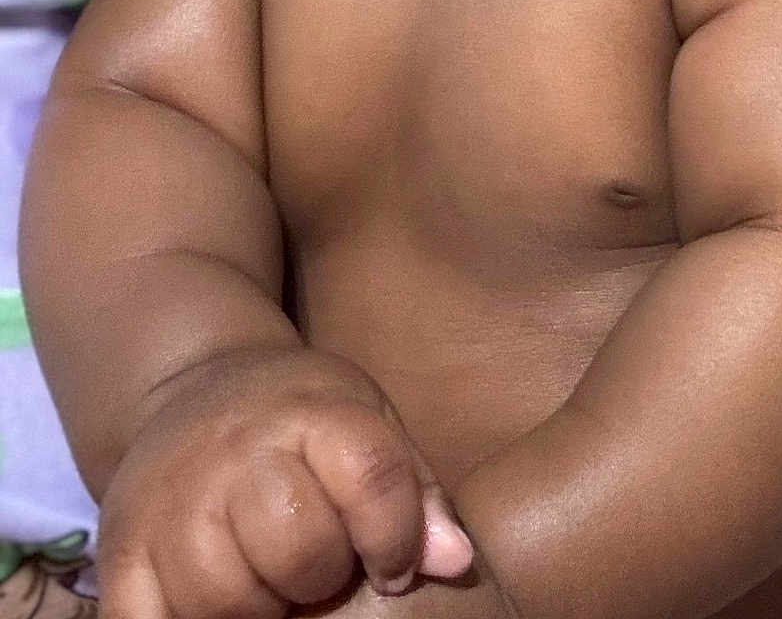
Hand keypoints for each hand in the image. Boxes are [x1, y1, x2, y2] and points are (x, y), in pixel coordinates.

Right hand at [98, 346, 472, 618]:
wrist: (193, 390)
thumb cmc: (303, 418)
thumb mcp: (370, 424)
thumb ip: (416, 492)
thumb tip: (455, 564)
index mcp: (314, 411)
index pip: (372, 479)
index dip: (396, 539)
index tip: (392, 565)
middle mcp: (238, 449)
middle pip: (298, 547)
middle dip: (323, 576)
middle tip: (320, 569)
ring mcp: (171, 500)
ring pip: (225, 599)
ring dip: (260, 609)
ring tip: (272, 584)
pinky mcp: (120, 548)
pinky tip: (224, 606)